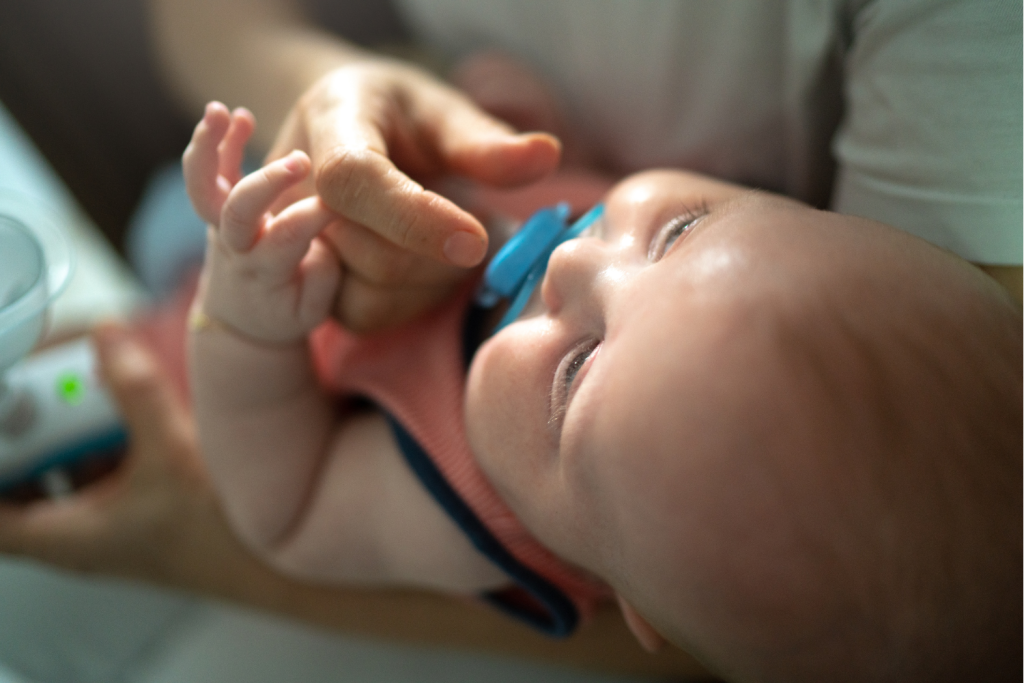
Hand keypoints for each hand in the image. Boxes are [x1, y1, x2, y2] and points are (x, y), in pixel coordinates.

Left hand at [0, 325, 217, 583]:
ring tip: (81, 405)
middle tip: (37, 403)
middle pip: (17, 486)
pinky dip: (100, 443)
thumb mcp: (172, 455)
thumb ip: (137, 393)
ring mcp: (105, 526)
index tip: (8, 424)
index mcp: (65, 536)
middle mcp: (76, 537)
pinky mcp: (132, 513)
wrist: (275, 564)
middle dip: (27, 438)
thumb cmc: (223, 543)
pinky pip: (97, 473)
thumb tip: (109, 341)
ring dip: (65, 440)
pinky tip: (124, 419)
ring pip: (59, 477)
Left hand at [184, 103, 340, 343]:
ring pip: (202, 190)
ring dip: (206, 147)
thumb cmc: (288, 310)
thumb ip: (323, 274)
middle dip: (265, 182)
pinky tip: (239, 114)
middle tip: (300, 161)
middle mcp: (237, 247)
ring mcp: (220, 225)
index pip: (289, 237)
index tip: (345, 202)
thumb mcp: (314, 309)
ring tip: (221, 110)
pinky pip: (208, 172)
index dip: (316, 215)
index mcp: (267, 272)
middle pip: (237, 213)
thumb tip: (324, 238)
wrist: (240, 320)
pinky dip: (217, 141)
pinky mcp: (216, 208)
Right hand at [265, 57, 561, 330]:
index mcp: (330, 125)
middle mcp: (296, 191)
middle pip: (376, 255)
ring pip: (373, 294)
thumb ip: (486, 143)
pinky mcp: (311, 287)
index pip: (354, 181)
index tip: (477, 240)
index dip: (415, 218)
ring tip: (444, 236)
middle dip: (443, 253)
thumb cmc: (401, 121)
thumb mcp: (442, 114)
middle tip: (472, 221)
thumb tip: (548, 155)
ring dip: (431, 279)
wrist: (348, 131)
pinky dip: (412, 300)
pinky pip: (368, 316)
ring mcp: (296, 244)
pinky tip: (423, 266)